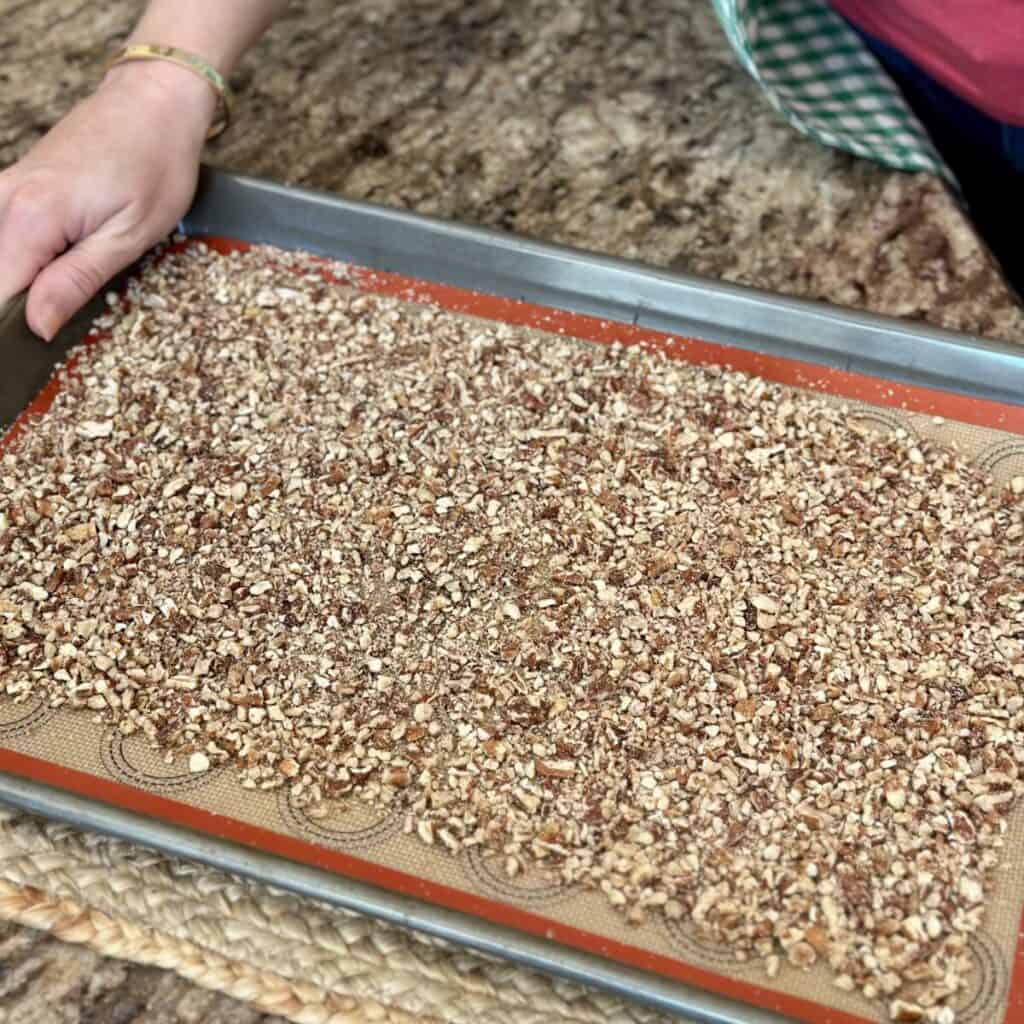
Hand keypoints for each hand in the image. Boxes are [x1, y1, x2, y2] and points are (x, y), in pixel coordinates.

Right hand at [0, 60, 214, 340]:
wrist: (152, 103)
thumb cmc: (155, 165)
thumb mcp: (129, 236)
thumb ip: (76, 281)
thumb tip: (35, 327)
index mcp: (30, 218)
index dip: (13, 334)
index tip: (29, 361)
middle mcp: (3, 201)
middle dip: (18, 313)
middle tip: (55, 332)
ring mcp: (2, 191)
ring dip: (21, 288)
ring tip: (60, 298)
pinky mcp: (11, 189)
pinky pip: (1, 238)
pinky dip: (20, 263)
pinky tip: (50, 273)